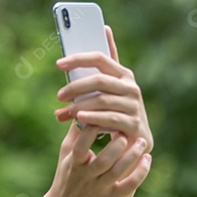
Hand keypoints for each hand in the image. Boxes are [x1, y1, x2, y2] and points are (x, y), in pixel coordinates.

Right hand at [42, 121, 151, 196]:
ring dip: (132, 155)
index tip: (106, 113)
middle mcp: (86, 176)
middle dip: (118, 143)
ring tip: (142, 142)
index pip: (83, 143)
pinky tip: (147, 160)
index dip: (95, 127)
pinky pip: (129, 186)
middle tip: (126, 130)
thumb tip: (82, 107)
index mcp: (74, 162)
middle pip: (105, 158)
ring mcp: (99, 189)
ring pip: (118, 171)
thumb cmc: (65, 178)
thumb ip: (75, 132)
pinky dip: (140, 173)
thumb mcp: (65, 155)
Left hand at [54, 25, 153, 152]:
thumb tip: (61, 89)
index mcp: (123, 75)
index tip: (58, 64)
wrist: (138, 138)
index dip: (79, 59)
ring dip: (80, 105)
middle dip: (76, 87)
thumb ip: (87, 89)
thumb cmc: (115, 113)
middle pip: (99, 80)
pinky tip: (79, 118)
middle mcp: (131, 87)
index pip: (99, 59)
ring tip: (67, 111)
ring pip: (102, 100)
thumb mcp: (105, 97)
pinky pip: (110, 118)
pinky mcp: (133, 123)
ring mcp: (134, 105)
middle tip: (60, 96)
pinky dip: (93, 117)